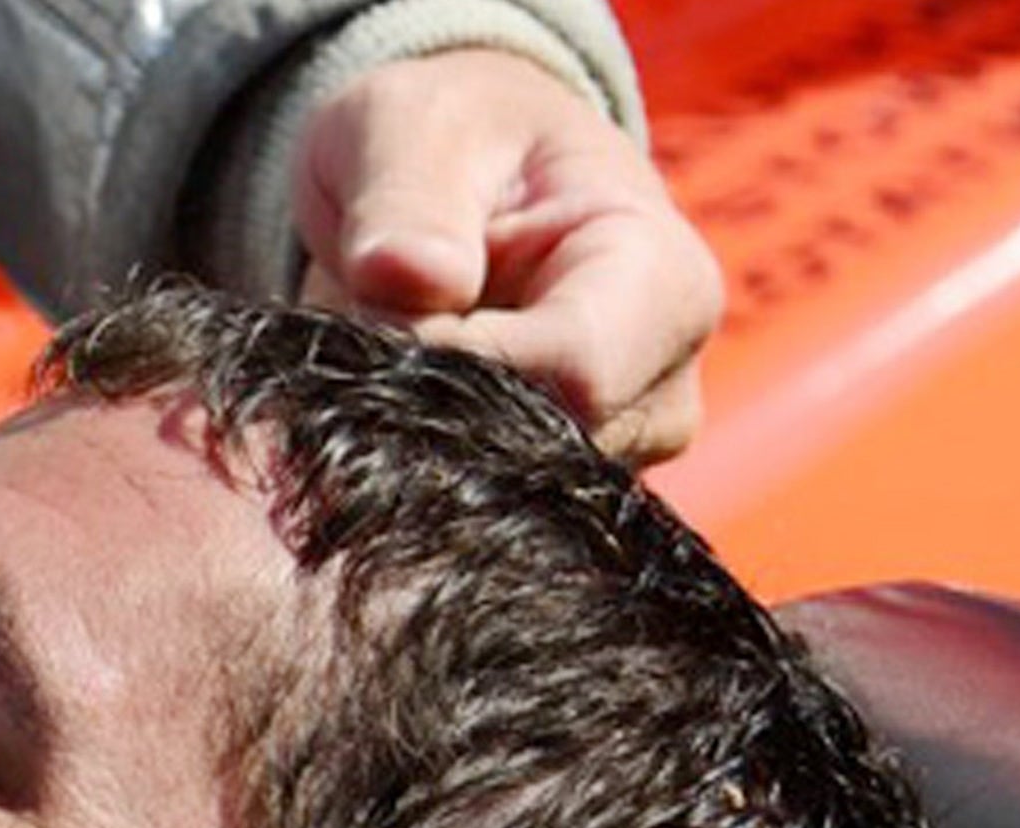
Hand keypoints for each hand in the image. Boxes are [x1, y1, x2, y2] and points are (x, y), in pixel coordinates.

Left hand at [289, 50, 721, 461]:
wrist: (466, 175)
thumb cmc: (452, 136)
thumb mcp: (409, 129)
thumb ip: (407, 201)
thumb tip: (405, 277)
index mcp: (664, 282)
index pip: (572, 376)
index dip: (452, 365)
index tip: (375, 313)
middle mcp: (662, 386)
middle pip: (529, 454)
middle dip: (419, 407)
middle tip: (355, 326)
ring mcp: (615, 453)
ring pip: (487, 494)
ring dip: (402, 433)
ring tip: (377, 341)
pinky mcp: (553, 493)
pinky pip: (464, 507)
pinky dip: (403, 459)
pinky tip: (390, 393)